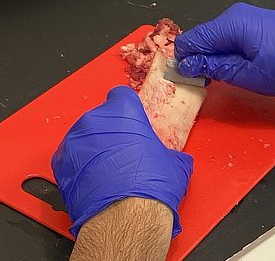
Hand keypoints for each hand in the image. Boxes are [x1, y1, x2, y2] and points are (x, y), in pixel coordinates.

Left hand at [51, 85, 192, 238]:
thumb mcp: (174, 162)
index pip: (121, 94)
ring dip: (96, 146)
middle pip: (102, 116)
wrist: (124, 219)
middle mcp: (96, 119)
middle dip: (113, 129)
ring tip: (110, 168)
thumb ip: (168, 150)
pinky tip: (95, 179)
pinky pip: (71, 156)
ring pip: (85, 135)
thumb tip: (172, 158)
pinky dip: (81, 164)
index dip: (128, 106)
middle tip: (125, 149)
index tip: (132, 118)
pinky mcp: (60, 164)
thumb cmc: (149, 186)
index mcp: (124, 110)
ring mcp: (75, 141)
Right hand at [175, 3, 274, 95]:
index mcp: (230, 25)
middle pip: (202, 36)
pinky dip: (227, 50)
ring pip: (216, 37)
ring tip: (226, 75)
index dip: (184, 60)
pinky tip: (238, 64)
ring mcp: (246, 16)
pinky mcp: (255, 21)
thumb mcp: (248, 74)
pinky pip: (230, 35)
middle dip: (199, 58)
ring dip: (214, 56)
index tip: (188, 78)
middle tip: (208, 81)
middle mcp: (234, 14)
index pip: (191, 39)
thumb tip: (188, 66)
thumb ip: (215, 68)